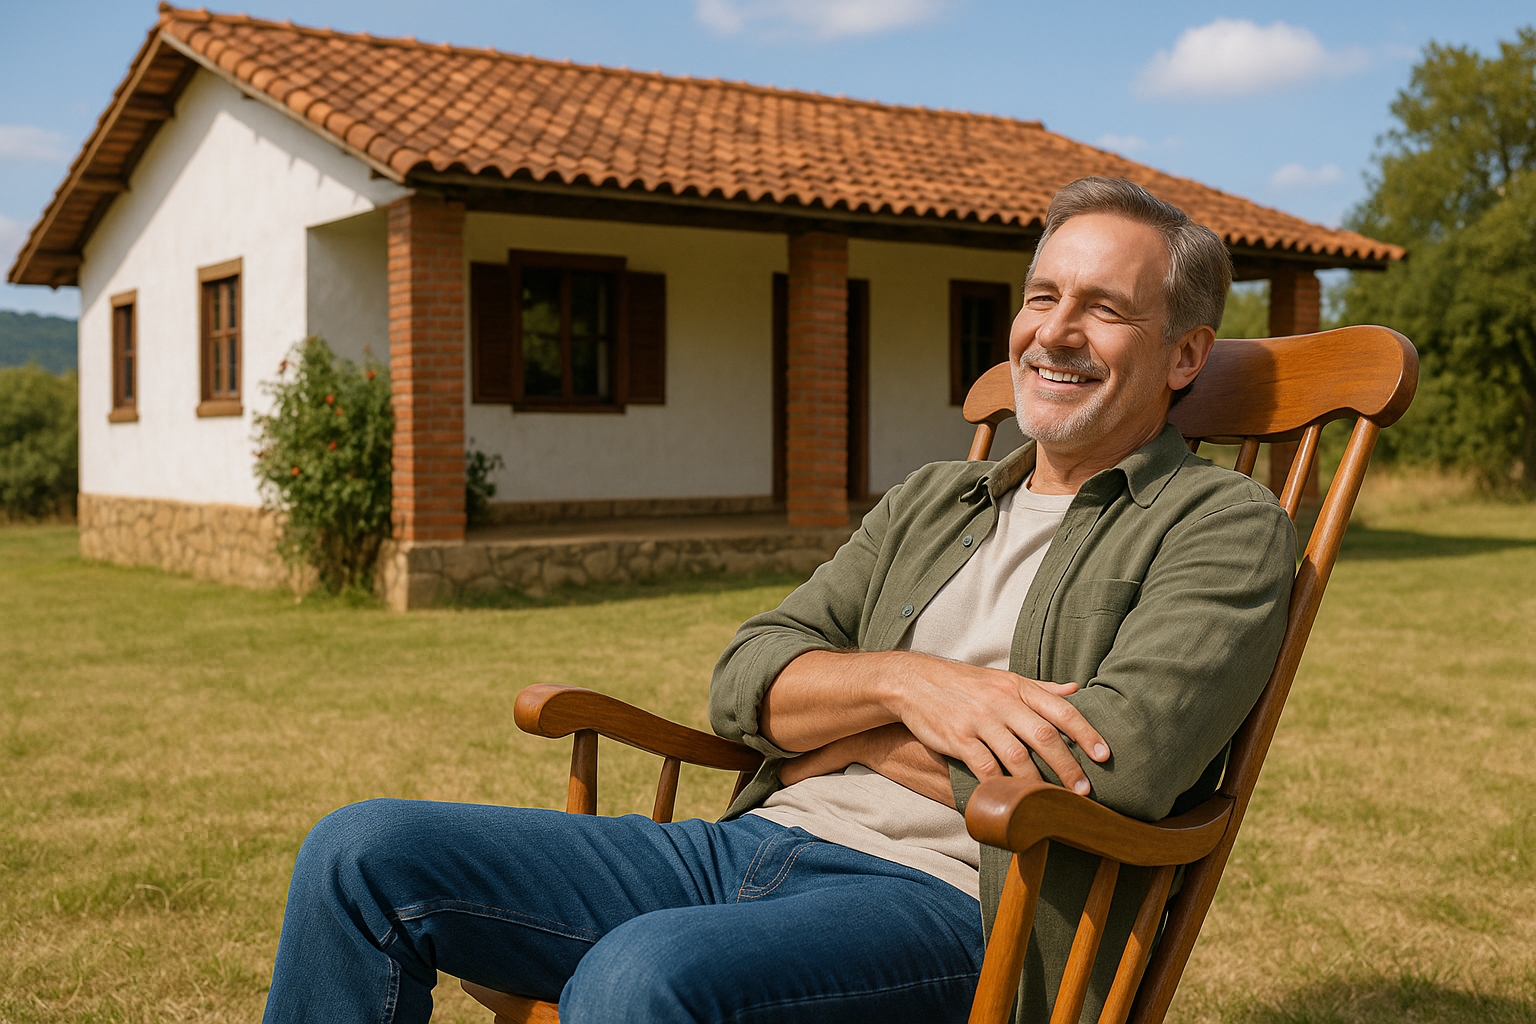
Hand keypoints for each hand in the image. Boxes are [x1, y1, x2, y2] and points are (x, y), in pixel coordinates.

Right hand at [761, 650, 1109, 795]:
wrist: (913, 682)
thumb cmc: (964, 683)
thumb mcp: (1003, 678)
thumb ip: (1039, 688)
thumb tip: (1075, 690)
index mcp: (1017, 687)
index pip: (1061, 710)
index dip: (1086, 733)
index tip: (1104, 755)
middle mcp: (1003, 702)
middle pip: (1045, 737)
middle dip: (1068, 766)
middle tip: (1085, 791)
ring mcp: (980, 721)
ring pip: (1017, 757)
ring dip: (1039, 784)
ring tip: (1053, 803)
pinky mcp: (959, 739)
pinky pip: (986, 768)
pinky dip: (1001, 787)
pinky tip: (1012, 802)